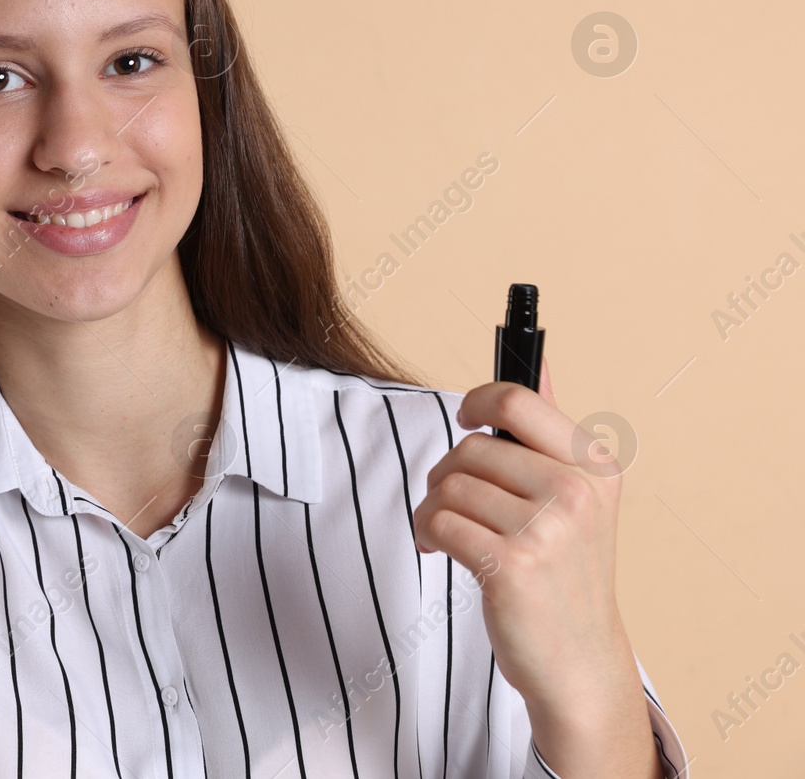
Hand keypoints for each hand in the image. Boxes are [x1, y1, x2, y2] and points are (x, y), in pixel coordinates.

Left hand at [413, 361, 656, 777]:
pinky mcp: (513, 565)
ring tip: (448, 533)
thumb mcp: (578, 499)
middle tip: (453, 504)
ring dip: (432, 509)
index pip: (516, 399)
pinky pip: (438, 521)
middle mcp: (576, 492)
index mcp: (594, 466)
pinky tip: (441, 551)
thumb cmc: (565, 574)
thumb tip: (538, 362)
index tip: (464, 420)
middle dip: (446, 474)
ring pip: (448, 486)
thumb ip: (550, 433)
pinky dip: (427, 534)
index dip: (476, 402)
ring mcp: (547, 530)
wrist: (579, 660)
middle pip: (470, 449)